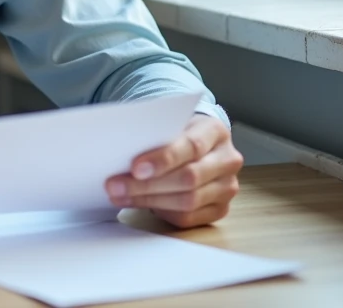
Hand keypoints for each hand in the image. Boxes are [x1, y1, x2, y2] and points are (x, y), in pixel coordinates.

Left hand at [104, 113, 242, 227]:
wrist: (198, 144)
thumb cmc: (177, 132)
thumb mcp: (168, 123)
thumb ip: (153, 135)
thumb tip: (120, 155)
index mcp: (215, 131)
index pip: (192, 146)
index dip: (163, 159)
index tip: (135, 168)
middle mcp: (227, 160)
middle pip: (189, 177)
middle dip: (147, 184)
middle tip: (115, 185)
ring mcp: (227, 187)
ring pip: (188, 201)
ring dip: (148, 200)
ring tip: (119, 195)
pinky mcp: (220, 209)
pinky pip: (188, 218)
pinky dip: (160, 212)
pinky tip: (139, 204)